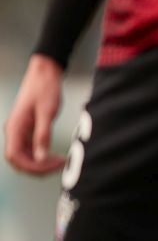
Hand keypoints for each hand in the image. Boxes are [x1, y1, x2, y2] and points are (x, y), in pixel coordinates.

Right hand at [4, 55, 67, 175]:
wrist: (45, 73)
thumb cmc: (45, 89)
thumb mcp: (47, 113)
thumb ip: (43, 135)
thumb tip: (41, 158)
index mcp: (15, 127)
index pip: (14, 156)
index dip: (32, 166)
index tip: (51, 165)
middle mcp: (14, 131)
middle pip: (18, 160)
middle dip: (37, 167)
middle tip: (59, 165)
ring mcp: (20, 131)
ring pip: (25, 156)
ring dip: (40, 163)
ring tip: (60, 161)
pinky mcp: (28, 130)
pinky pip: (30, 149)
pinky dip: (41, 156)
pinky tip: (55, 155)